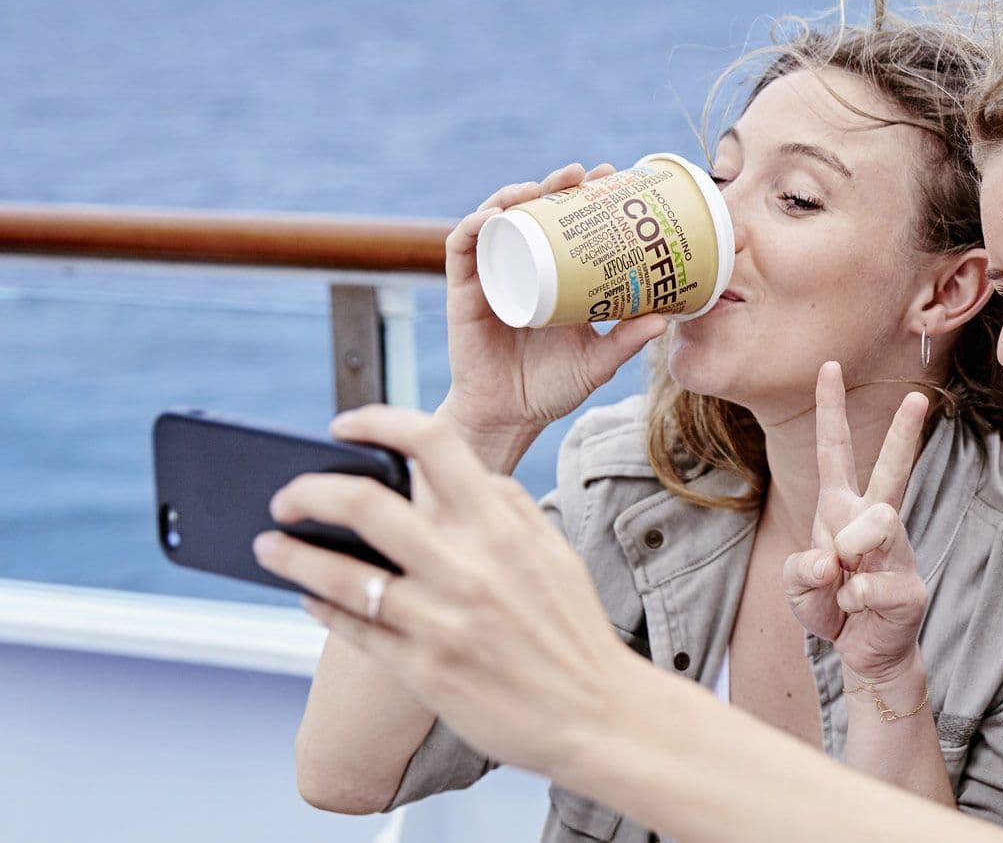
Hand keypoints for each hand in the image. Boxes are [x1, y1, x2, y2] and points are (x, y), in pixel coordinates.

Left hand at [253, 405, 631, 775]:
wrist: (597, 716)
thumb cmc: (575, 633)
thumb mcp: (555, 555)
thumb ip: (511, 507)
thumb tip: (469, 474)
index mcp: (502, 528)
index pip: (433, 443)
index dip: (378, 422)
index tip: (344, 427)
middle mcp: (468, 567)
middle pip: (363, 503)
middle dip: (307, 492)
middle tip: (286, 497)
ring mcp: (441, 621)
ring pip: (339, 575)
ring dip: (291, 555)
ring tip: (269, 545)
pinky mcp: (424, 670)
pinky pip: (352, 631)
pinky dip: (321, 608)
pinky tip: (308, 598)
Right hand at [440, 164, 667, 465]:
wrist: (509, 418)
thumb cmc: (552, 388)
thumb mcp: (597, 361)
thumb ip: (626, 341)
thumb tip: (665, 319)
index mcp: (555, 277)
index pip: (567, 223)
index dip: (585, 195)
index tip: (611, 177)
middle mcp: (522, 267)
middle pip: (534, 212)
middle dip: (556, 184)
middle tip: (583, 173)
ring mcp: (491, 275)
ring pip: (498, 219)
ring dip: (515, 194)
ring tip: (541, 186)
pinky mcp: (464, 291)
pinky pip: (463, 248)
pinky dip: (474, 225)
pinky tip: (493, 215)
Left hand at [782, 362, 929, 685]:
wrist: (863, 652)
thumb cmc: (831, 607)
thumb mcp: (799, 588)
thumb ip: (802, 572)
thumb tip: (832, 560)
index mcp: (841, 508)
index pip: (836, 451)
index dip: (830, 410)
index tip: (829, 367)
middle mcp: (875, 521)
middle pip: (893, 471)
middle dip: (906, 435)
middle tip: (918, 398)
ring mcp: (898, 552)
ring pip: (879, 526)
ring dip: (849, 557)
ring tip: (845, 586)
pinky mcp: (910, 587)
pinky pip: (869, 586)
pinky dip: (850, 604)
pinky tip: (858, 612)